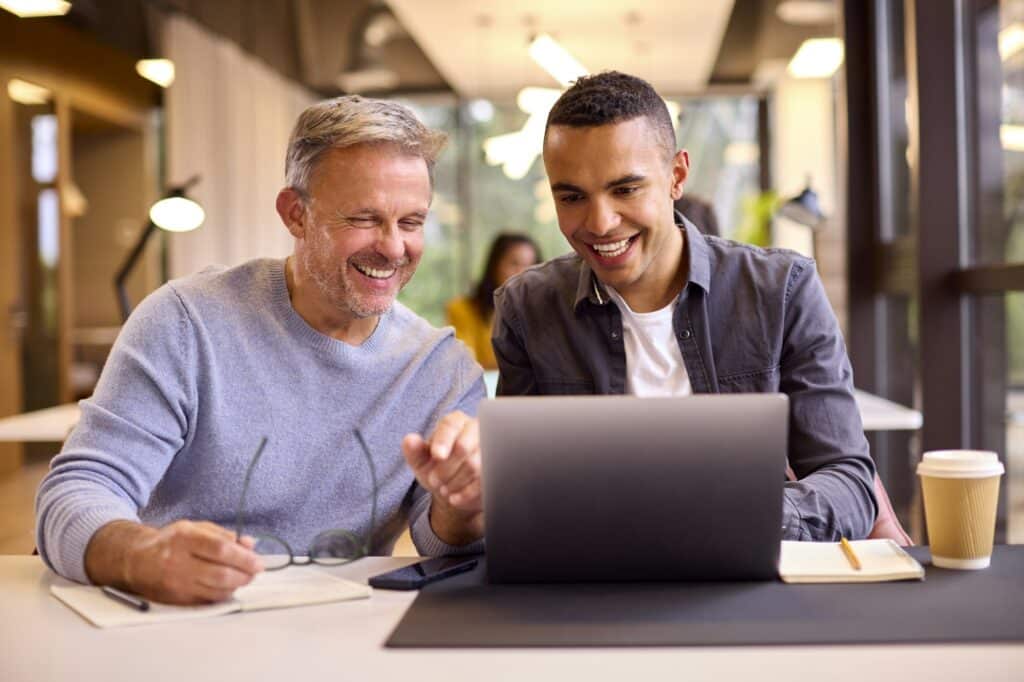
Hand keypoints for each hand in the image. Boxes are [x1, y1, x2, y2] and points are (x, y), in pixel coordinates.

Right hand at [85, 519, 263, 604]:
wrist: (136, 560)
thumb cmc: (171, 542)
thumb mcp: (194, 528)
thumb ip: (222, 535)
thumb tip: (249, 544)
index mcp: (184, 538)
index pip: (220, 549)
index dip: (244, 557)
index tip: (258, 562)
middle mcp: (177, 562)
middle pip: (220, 573)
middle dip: (244, 574)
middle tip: (255, 571)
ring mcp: (175, 583)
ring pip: (216, 590)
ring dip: (237, 585)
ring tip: (244, 577)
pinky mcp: (175, 599)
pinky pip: (207, 600)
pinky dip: (223, 594)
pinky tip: (228, 586)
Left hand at [402, 411, 483, 543]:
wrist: (453, 488)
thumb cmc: (437, 468)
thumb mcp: (421, 461)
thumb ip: (414, 450)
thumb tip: (409, 440)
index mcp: (455, 422)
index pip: (451, 425)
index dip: (443, 440)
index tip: (437, 456)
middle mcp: (476, 430)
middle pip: (463, 447)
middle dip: (446, 468)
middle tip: (434, 480)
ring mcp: (490, 448)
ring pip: (475, 465)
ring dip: (455, 482)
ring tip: (444, 489)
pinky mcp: (497, 468)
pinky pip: (484, 481)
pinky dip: (466, 493)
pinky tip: (455, 498)